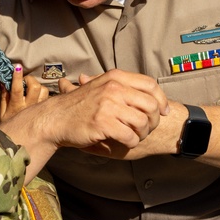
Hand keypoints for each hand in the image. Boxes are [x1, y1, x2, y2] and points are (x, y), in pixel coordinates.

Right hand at [0, 65, 49, 120]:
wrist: (17, 141)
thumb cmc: (9, 124)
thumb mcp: (2, 112)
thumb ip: (4, 96)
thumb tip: (4, 81)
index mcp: (16, 107)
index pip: (17, 89)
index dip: (17, 77)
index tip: (17, 67)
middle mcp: (30, 107)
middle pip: (35, 87)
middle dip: (30, 79)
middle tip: (24, 80)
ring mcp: (39, 109)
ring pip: (45, 91)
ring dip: (38, 86)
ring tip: (31, 88)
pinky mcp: (46, 110)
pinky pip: (48, 98)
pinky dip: (44, 94)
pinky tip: (39, 95)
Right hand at [37, 69, 168, 150]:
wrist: (55, 118)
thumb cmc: (80, 106)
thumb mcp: (101, 87)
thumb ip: (123, 88)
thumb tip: (152, 95)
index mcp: (115, 77)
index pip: (150, 84)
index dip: (161, 99)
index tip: (164, 111)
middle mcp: (113, 88)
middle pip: (151, 104)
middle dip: (154, 120)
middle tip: (147, 129)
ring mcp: (108, 105)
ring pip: (142, 122)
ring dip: (142, 133)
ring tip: (135, 136)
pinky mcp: (103, 123)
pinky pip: (130, 136)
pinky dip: (131, 142)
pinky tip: (124, 142)